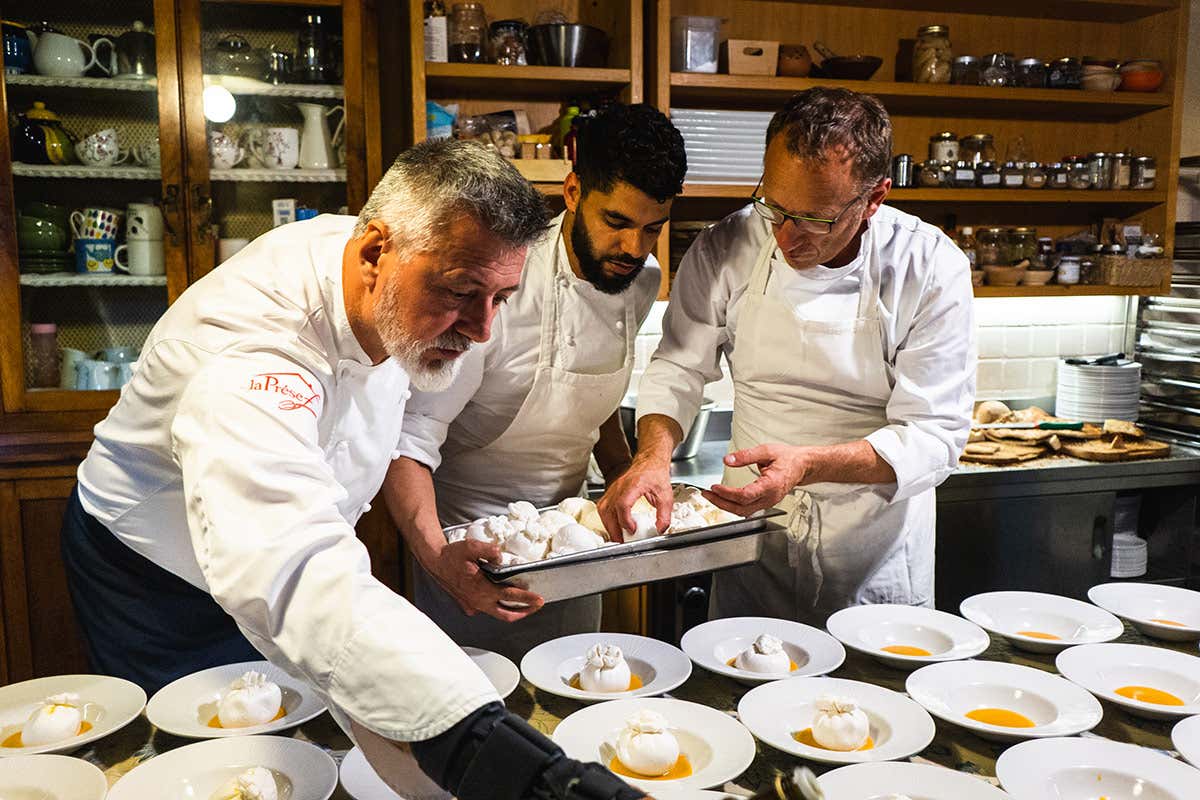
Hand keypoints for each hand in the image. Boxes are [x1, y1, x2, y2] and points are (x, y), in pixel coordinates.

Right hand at [423, 539, 544, 621]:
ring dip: (512, 610)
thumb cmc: (451, 556)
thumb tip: (500, 555)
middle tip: (536, 606)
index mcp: (481, 590)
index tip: (539, 600)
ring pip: (497, 613)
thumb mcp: (470, 547)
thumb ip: (488, 550)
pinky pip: (487, 609)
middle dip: (524, 612)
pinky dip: (498, 606)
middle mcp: (478, 601)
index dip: (527, 599)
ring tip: (523, 604)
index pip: (510, 597)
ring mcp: (473, 605)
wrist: (435, 562)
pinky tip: (502, 599)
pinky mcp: (468, 604)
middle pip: (507, 614)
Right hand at [596, 456, 673, 541]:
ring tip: (617, 537)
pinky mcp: (611, 492)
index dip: (625, 520)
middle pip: (609, 510)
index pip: (623, 504)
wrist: (649, 462)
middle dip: (614, 529)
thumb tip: (660, 529)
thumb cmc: (656, 474)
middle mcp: (620, 486)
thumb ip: (664, 514)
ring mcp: (613, 488)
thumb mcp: (666, 495)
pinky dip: (606, 518)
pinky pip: (603, 507)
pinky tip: (613, 526)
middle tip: (622, 541)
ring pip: (603, 509)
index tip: (632, 530)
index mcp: (633, 485)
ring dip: (608, 525)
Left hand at [702, 443, 808, 515]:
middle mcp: (770, 498)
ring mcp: (768, 503)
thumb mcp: (767, 450)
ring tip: (711, 496)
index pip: (745, 495)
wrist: (802, 466)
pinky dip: (733, 505)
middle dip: (721, 503)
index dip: (727, 493)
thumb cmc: (788, 459)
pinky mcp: (765, 503)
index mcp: (771, 485)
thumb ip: (746, 456)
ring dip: (725, 505)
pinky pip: (747, 509)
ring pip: (743, 512)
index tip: (714, 487)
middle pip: (741, 508)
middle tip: (706, 494)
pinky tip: (724, 498)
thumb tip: (728, 460)